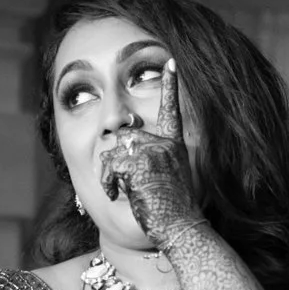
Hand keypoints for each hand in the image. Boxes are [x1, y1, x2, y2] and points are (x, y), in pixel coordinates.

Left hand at [97, 60, 204, 245]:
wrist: (181, 228)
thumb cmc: (174, 212)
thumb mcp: (167, 179)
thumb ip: (150, 158)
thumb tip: (121, 144)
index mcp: (175, 146)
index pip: (171, 110)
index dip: (170, 85)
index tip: (170, 61)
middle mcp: (166, 144)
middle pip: (126, 138)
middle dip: (116, 161)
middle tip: (119, 185)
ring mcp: (154, 151)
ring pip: (115, 151)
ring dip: (109, 174)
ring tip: (118, 192)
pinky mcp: (141, 162)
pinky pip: (111, 165)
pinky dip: (107, 182)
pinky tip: (115, 194)